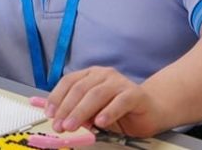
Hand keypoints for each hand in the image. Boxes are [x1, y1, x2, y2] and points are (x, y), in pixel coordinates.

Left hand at [45, 67, 162, 137]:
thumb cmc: (120, 110)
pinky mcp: (135, 94)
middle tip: (60, 125)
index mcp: (90, 75)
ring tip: (72, 126)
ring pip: (96, 94)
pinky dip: (108, 112)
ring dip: (81, 111)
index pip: (69, 82)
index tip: (49, 114)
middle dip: (67, 108)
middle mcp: (104, 74)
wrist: (151, 109)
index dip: (57, 97)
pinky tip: (100, 123)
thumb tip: (64, 120)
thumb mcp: (95, 112)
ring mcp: (119, 82)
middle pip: (80, 89)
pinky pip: (120, 101)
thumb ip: (81, 113)